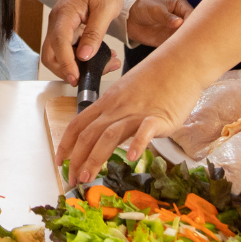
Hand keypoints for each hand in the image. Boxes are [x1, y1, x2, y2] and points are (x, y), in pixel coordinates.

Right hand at [42, 0, 126, 84]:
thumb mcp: (105, 9)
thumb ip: (94, 33)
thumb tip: (84, 57)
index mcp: (65, 14)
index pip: (59, 43)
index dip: (66, 63)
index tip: (77, 78)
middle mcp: (57, 21)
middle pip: (50, 53)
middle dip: (66, 69)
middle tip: (90, 76)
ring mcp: (60, 24)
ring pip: (58, 53)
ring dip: (75, 65)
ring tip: (105, 64)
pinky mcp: (66, 28)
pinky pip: (67, 47)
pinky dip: (80, 57)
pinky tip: (102, 56)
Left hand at [56, 60, 203, 185]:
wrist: (180, 62)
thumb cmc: (156, 79)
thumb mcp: (126, 94)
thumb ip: (115, 113)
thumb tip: (104, 133)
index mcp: (107, 102)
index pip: (78, 124)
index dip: (66, 144)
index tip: (60, 161)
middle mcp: (117, 108)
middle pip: (89, 133)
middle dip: (77, 158)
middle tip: (73, 179)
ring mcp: (137, 112)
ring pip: (109, 134)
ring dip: (96, 157)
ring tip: (88, 175)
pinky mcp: (159, 116)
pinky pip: (145, 130)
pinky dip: (137, 143)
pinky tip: (131, 158)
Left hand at [126, 0, 192, 46]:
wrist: (130, 19)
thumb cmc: (143, 8)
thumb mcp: (154, 10)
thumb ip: (166, 16)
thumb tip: (179, 22)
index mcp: (180, 6)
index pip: (193, 14)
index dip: (194, 22)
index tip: (192, 30)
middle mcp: (182, 18)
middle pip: (193, 28)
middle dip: (194, 35)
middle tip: (191, 42)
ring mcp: (177, 30)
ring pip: (187, 38)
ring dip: (187, 44)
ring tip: (186, 48)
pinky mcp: (171, 40)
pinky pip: (178, 46)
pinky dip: (180, 49)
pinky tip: (180, 53)